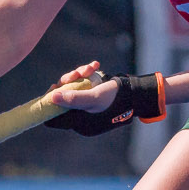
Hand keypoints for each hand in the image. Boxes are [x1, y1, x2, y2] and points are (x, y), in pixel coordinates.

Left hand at [45, 68, 165, 135]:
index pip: (55, 117)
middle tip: (76, 74)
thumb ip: (73, 99)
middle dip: (68, 83)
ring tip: (90, 68)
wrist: (136, 93)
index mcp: (79, 123)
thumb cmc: (115, 98)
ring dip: (79, 75)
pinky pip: (84, 84)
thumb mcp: (93, 97)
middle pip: (64, 99)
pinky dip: (88, 74)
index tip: (53, 88)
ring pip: (74, 88)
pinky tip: (95, 66)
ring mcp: (87, 105)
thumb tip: (52, 97)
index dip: (52, 102)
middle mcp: (81, 116)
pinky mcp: (93, 95)